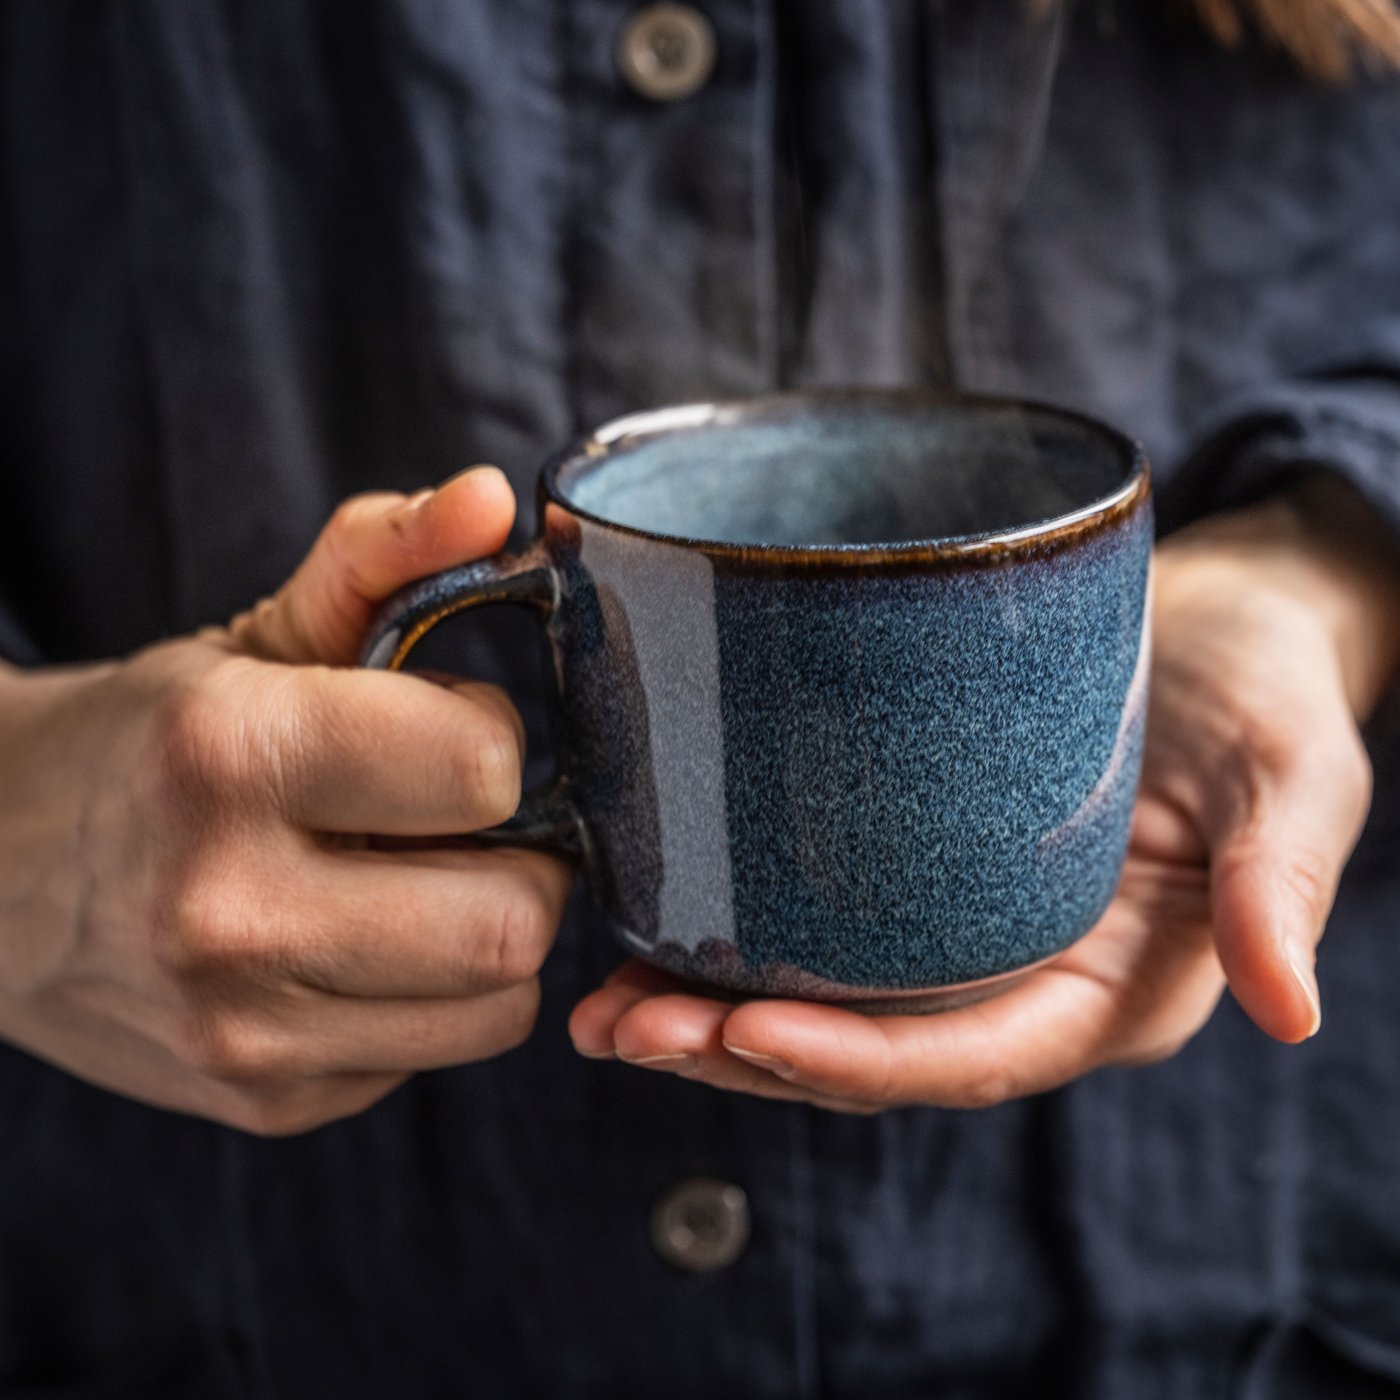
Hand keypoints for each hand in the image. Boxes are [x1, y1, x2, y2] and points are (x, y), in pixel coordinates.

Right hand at [0, 467, 573, 1134]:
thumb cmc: (157, 742)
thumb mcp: (265, 634)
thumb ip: (385, 551)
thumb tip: (496, 496)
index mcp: (232, 755)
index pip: (483, 767)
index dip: (489, 739)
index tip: (446, 733)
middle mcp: (230, 908)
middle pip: (515, 918)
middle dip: (522, 859)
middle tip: (462, 825)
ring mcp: (243, 1027)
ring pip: (498, 1002)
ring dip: (488, 935)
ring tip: (416, 885)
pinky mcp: (265, 1099)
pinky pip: (432, 1053)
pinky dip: (430, 998)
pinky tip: (363, 948)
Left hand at [569, 478, 1399, 1111]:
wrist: (1217, 621)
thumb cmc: (1263, 693)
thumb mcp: (1294, 775)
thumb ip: (1281, 884)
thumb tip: (1293, 1010)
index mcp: (1108, 989)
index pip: (969, 1058)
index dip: (858, 1063)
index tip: (748, 1032)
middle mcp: (1019, 979)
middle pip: (868, 1051)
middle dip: (743, 1051)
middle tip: (623, 1026)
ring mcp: (960, 931)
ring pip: (824, 1002)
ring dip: (710, 1013)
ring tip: (600, 1004)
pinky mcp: (914, 869)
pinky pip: (816, 924)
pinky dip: (731, 935)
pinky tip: (646, 921)